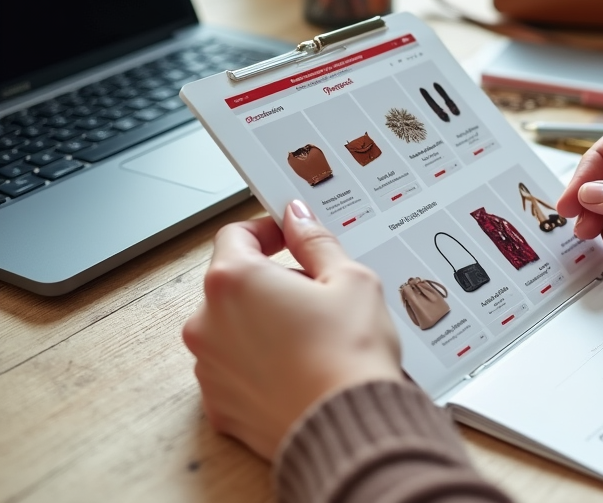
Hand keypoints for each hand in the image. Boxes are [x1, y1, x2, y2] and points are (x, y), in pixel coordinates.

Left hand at [182, 201, 401, 459]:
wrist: (348, 429)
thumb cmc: (350, 354)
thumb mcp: (350, 279)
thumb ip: (316, 241)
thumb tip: (298, 218)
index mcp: (235, 281)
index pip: (236, 235)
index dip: (267, 231)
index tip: (290, 239)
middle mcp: (207, 322)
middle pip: (233, 283)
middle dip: (270, 281)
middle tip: (317, 293)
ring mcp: (208, 367)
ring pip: (232, 327)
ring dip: (263, 323)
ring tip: (312, 337)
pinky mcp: (217, 405)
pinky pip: (235, 369)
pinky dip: (259, 363)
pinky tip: (297, 369)